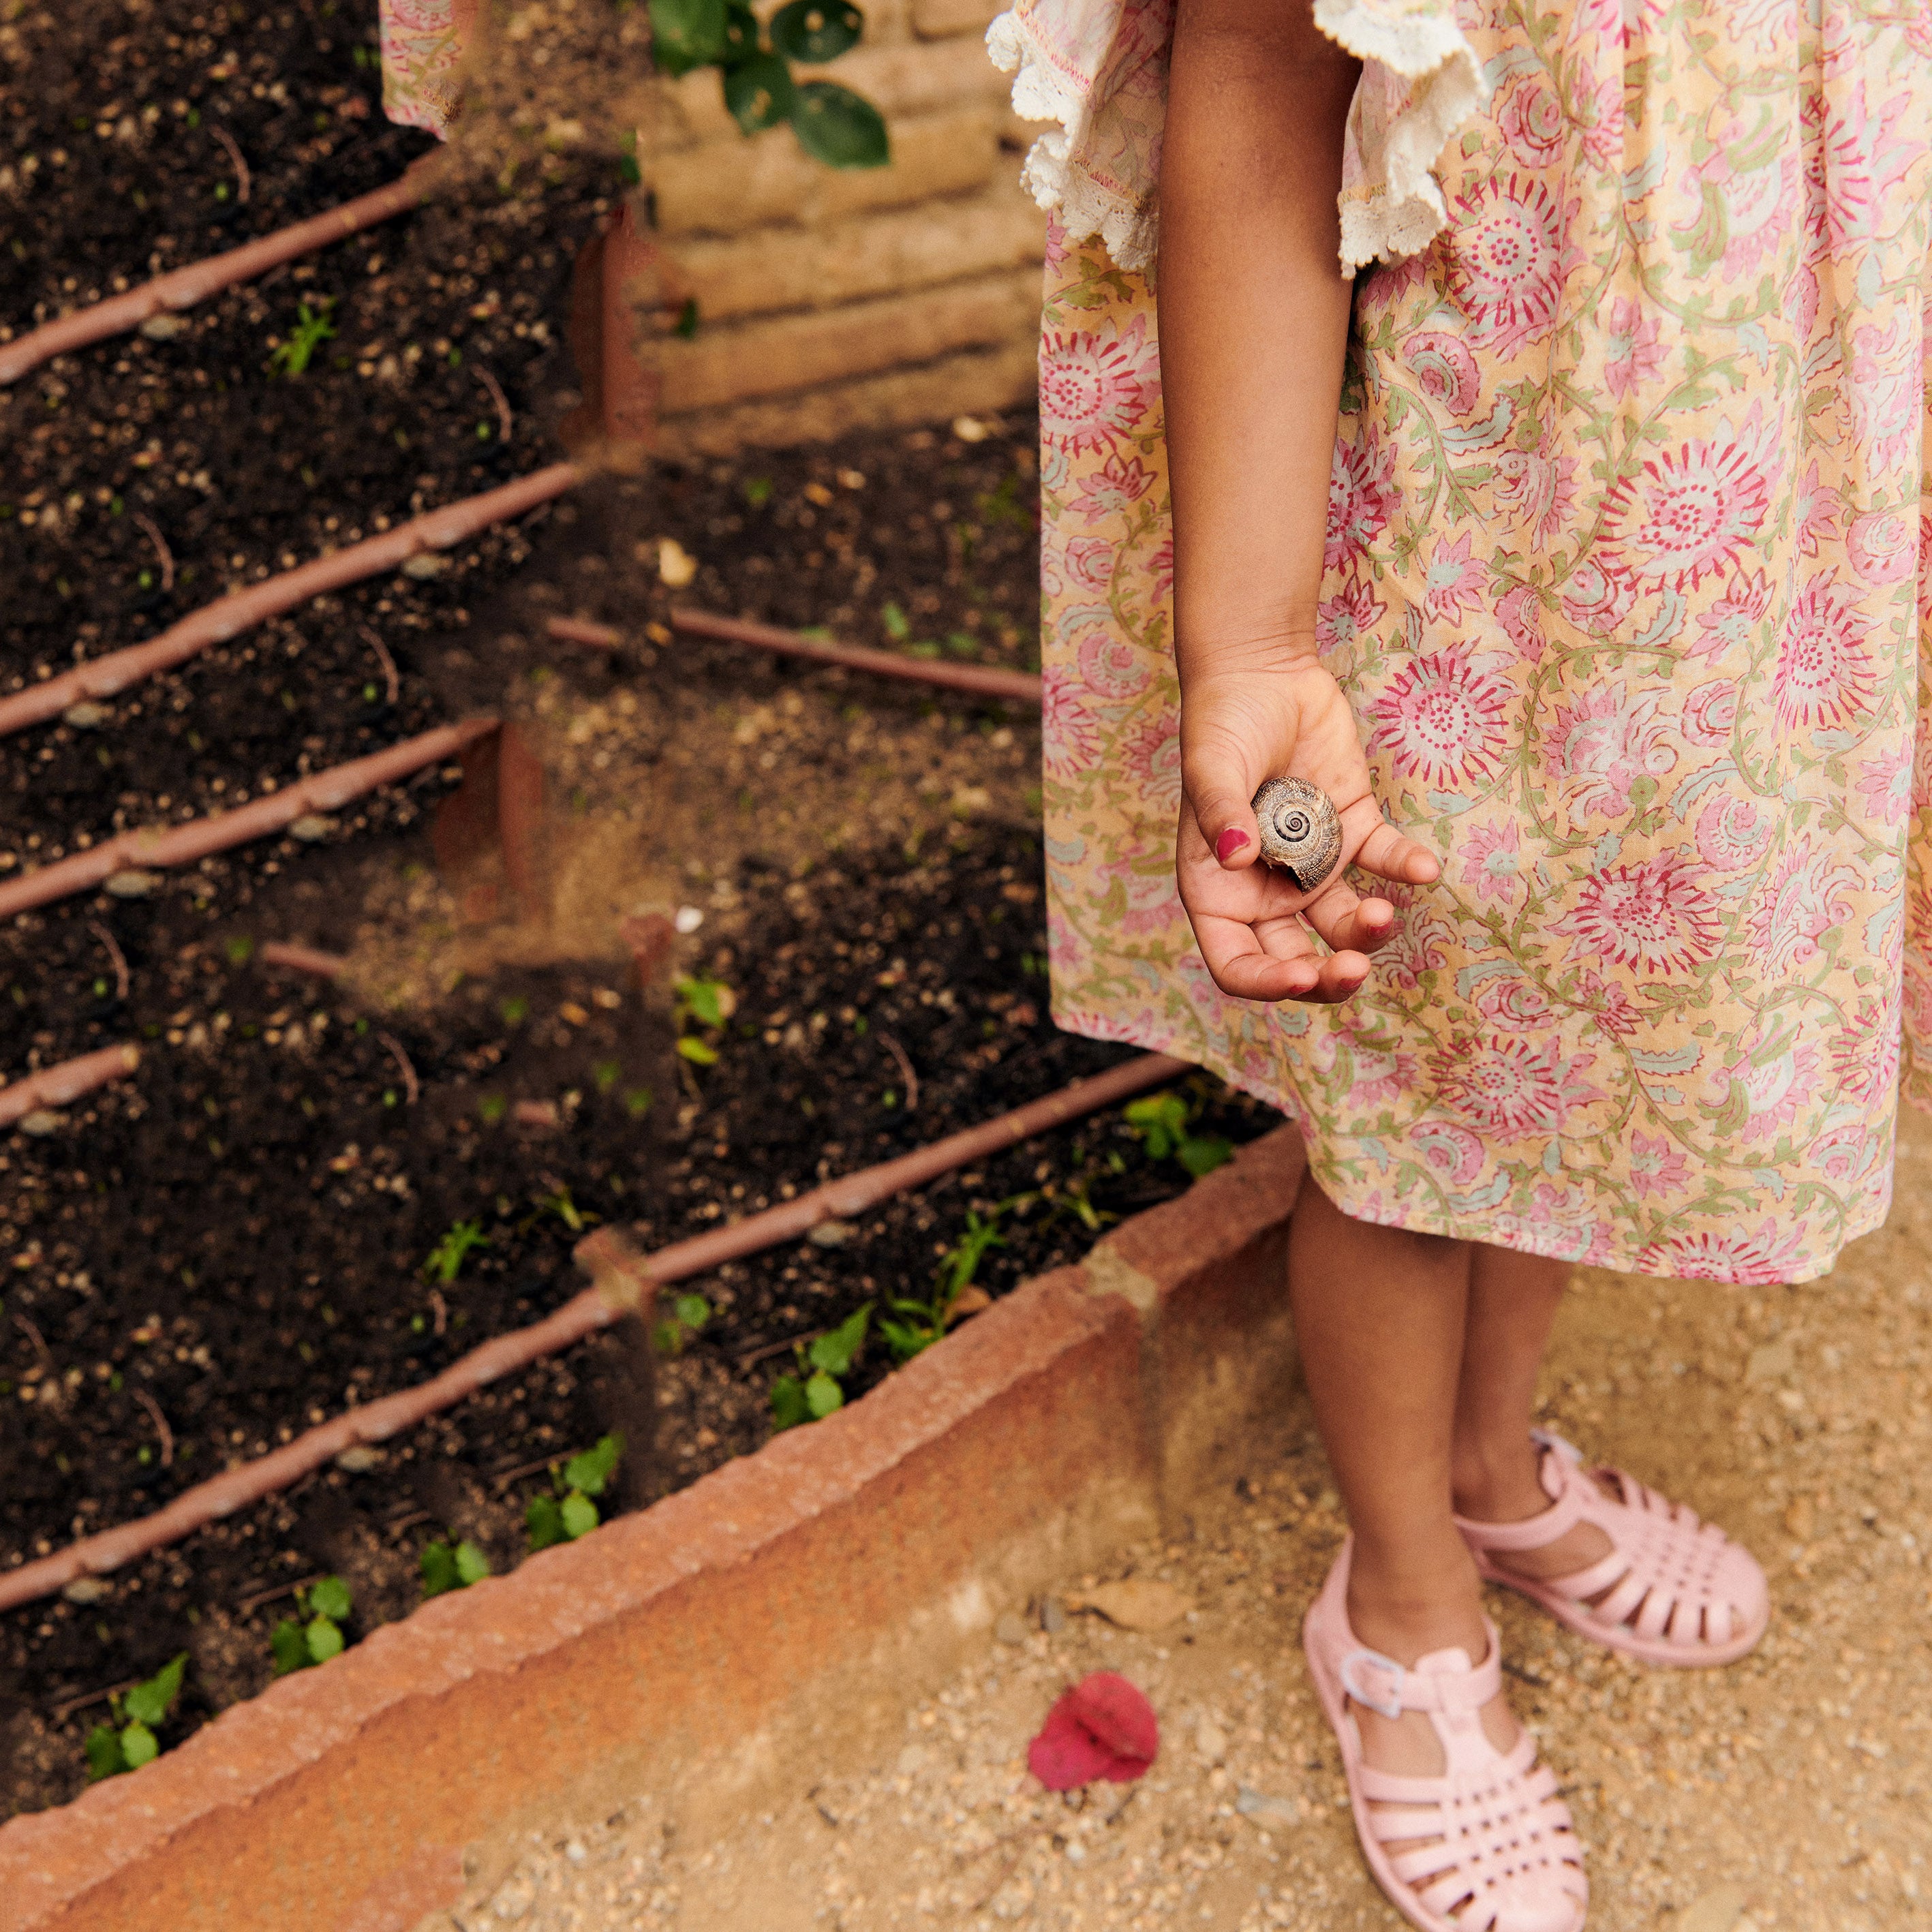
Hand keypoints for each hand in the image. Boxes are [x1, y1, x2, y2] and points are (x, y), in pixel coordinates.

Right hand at [1177, 657, 1439, 1002]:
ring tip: (1384, 912)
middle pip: (1296, 958)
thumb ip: (1221, 812)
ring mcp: (1313, 863)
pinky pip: (1385, 862)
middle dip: (1326, 975)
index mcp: (1219, 889)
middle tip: (1353, 969)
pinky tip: (1424, 868)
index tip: (1300, 976)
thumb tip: (1235, 856)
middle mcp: (1265, 888)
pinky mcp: (1353, 830)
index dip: (1265, 981)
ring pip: (1345, 922)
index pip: (1236, 962)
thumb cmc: (1220, 721)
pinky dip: (1405, 868)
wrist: (1263, 669)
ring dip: (1367, 930)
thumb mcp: (1210, 765)